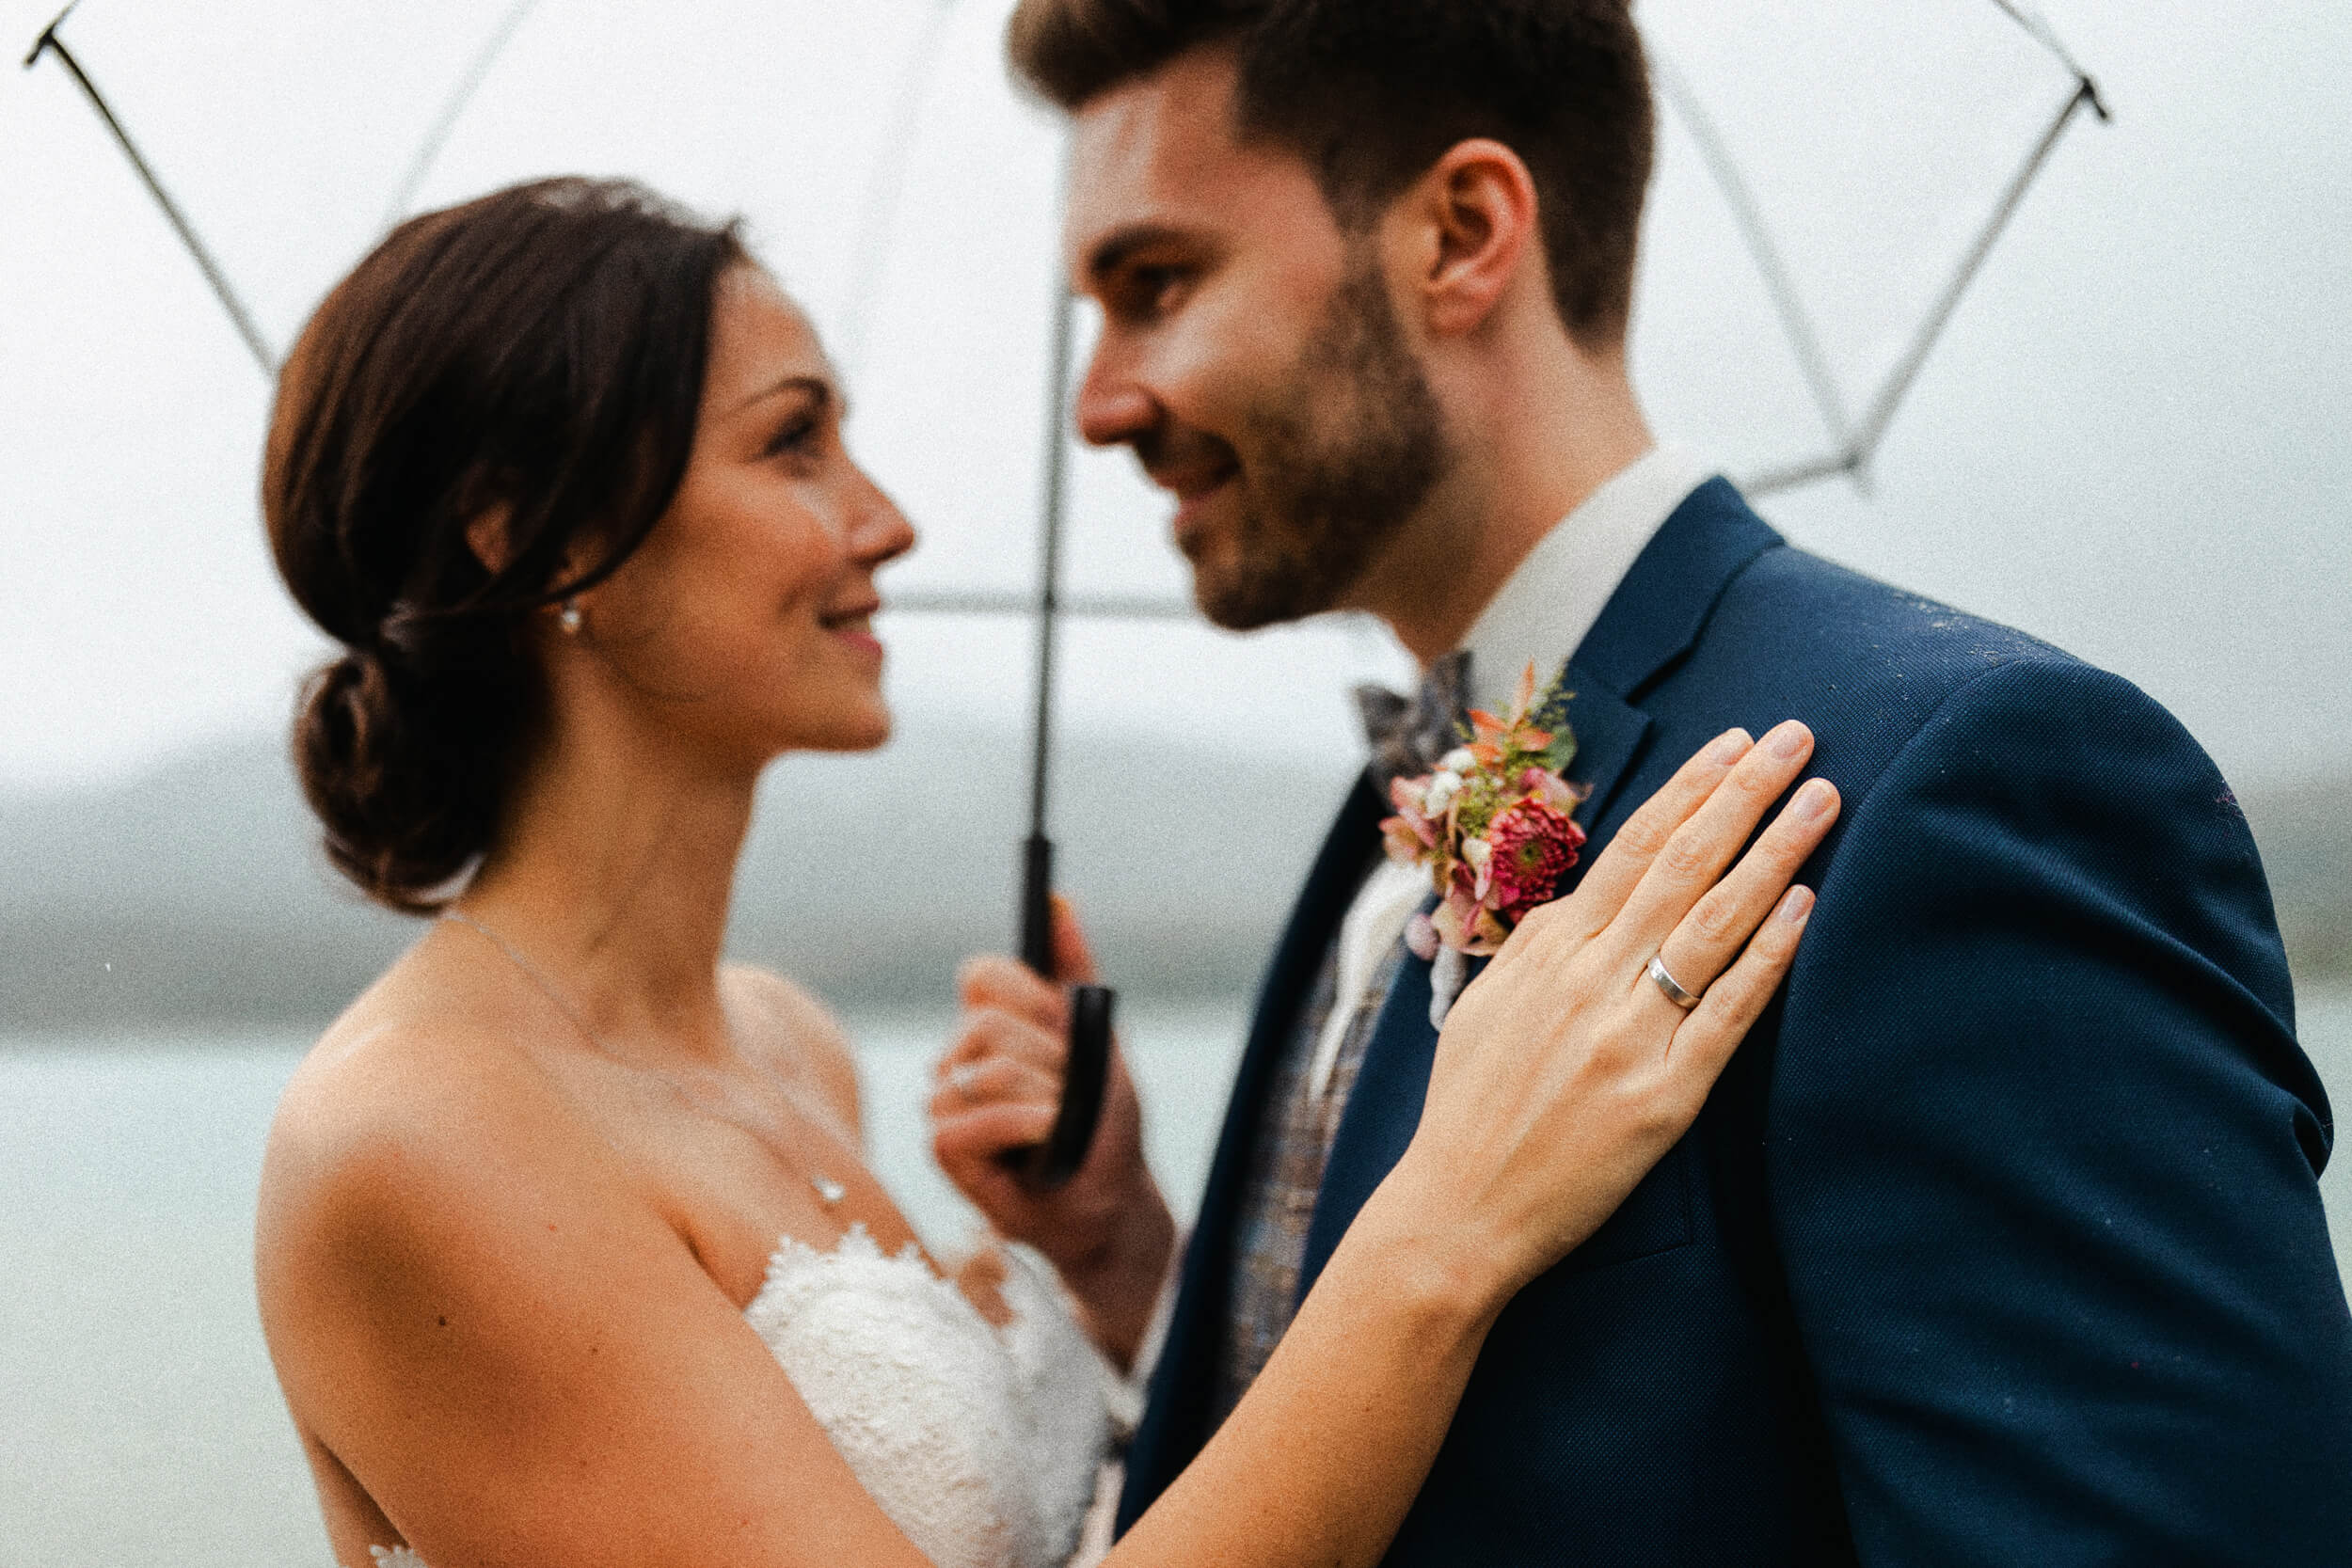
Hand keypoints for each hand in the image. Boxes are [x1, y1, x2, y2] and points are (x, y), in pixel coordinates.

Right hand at [930, 897, 1174, 1367]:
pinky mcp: (944, 1149)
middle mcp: (962, 1059)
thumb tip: (1060, 903)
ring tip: (1061, 1128)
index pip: (984, 974)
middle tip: (1072, 1094)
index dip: (1027, 993)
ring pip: (986, 1072)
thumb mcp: (1102, 1039)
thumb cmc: (1106, 1123)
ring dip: (1044, 1100)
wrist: (1113, 1197)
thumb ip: (1077, 971)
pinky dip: (1021, 1128)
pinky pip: (966, 1120)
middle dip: (1049, 1059)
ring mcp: (947, 1102)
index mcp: (996, 1026)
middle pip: (988, 1024)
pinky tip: (1044, 1146)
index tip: (1062, 1025)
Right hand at [1384, 722, 1839, 1300]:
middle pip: (1680, 863)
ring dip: (1773, 851)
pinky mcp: (1662, 1095)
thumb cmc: (1468, 1112)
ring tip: (1822, 800)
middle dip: (1743, 792)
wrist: (1456, 1209)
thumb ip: (1538, 953)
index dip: (1689, 790)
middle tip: (1798, 738)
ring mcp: (1626, 1033)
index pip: (1631, 848)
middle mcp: (1586, 978)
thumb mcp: (1486, 1008)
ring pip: (1712, 920)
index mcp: (1545, 951)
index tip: (1736, 743)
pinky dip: (1768, 954)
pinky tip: (1805, 907)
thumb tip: (1583, 905)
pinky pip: (1728, 1010)